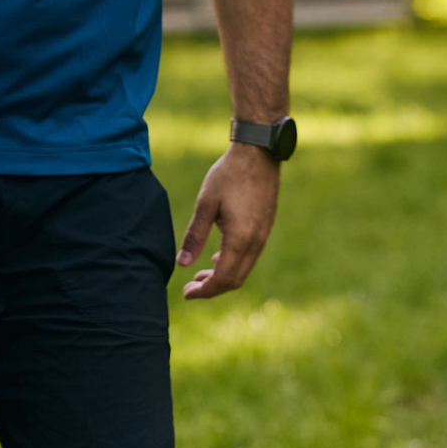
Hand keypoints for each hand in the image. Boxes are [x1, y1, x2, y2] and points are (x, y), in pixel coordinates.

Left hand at [177, 144, 279, 299]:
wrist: (258, 154)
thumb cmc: (228, 175)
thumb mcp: (206, 203)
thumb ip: (195, 235)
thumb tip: (182, 264)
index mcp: (241, 238)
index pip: (223, 278)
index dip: (204, 290)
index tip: (186, 293)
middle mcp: (256, 242)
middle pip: (235, 280)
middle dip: (212, 288)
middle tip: (190, 287)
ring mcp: (263, 236)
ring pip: (243, 269)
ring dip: (222, 276)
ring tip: (200, 274)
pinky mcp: (265, 228)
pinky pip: (250, 257)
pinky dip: (233, 263)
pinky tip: (217, 256)